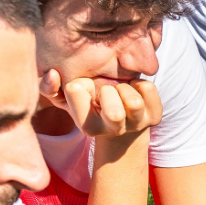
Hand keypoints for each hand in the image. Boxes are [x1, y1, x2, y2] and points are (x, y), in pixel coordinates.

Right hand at [44, 73, 161, 137]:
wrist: (121, 111)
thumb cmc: (87, 99)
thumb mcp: (65, 95)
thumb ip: (50, 86)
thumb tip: (53, 74)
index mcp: (88, 127)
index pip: (78, 96)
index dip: (79, 87)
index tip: (82, 89)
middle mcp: (114, 130)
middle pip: (114, 113)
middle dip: (108, 92)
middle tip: (106, 91)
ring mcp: (137, 124)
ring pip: (134, 102)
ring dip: (125, 87)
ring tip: (119, 89)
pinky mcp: (155, 116)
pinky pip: (148, 89)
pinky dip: (140, 82)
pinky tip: (133, 88)